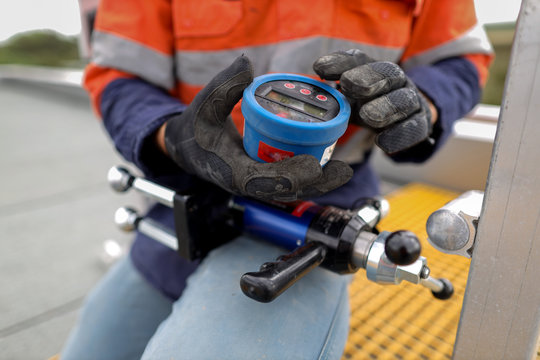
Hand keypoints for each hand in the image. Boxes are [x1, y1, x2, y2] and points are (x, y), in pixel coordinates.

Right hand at [162, 56, 352, 201]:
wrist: (187, 147)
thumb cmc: (196, 127)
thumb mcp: (205, 104)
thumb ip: (224, 85)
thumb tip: (246, 63)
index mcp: (230, 171)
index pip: (262, 181)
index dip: (289, 176)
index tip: (313, 165)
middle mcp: (246, 183)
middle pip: (285, 191)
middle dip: (315, 184)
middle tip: (343, 170)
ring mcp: (256, 184)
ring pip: (290, 190)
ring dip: (316, 184)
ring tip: (342, 172)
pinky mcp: (263, 180)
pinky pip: (288, 183)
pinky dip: (308, 178)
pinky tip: (328, 166)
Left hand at [313, 49, 435, 153]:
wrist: (408, 117)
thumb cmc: (369, 103)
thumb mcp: (349, 96)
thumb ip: (331, 93)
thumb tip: (307, 92)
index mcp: (374, 68)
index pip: (358, 59)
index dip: (339, 62)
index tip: (319, 69)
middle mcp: (396, 80)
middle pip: (388, 73)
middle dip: (368, 78)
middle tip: (349, 84)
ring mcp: (411, 100)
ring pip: (404, 100)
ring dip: (386, 107)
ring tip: (368, 116)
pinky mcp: (420, 123)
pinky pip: (414, 127)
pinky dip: (399, 135)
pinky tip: (382, 143)